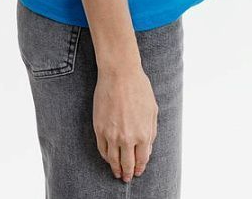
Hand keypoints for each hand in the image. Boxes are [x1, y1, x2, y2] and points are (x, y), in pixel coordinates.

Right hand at [92, 65, 158, 182]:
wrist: (119, 74)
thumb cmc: (138, 88)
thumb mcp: (153, 110)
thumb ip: (151, 132)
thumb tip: (147, 148)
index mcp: (143, 134)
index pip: (142, 159)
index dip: (140, 167)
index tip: (138, 171)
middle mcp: (128, 138)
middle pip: (127, 164)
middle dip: (128, 173)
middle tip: (126, 177)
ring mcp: (112, 134)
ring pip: (113, 160)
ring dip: (115, 168)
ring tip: (116, 172)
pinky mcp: (99, 128)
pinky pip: (102, 149)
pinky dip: (105, 156)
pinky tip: (107, 157)